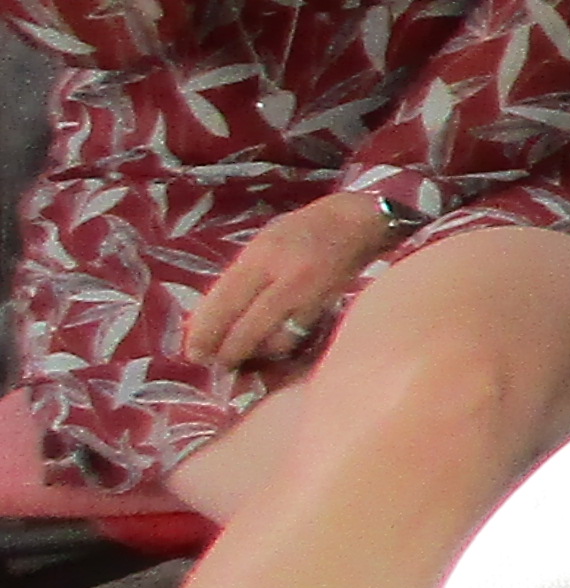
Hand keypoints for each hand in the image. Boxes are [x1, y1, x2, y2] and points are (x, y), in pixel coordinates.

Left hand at [187, 191, 390, 368]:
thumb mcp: (262, 245)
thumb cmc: (302, 231)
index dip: (207, 330)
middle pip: (249, 325)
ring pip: (276, 337)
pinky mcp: (328, 306)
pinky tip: (270, 348)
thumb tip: (207, 321)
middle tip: (214, 364)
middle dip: (228, 351)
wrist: (358, 223)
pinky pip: (297, 334)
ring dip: (256, 352)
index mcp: (262, 255)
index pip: (226, 300)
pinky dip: (280, 346)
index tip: (193, 352)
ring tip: (241, 358)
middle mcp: (286, 275)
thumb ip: (238, 279)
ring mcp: (311, 293)